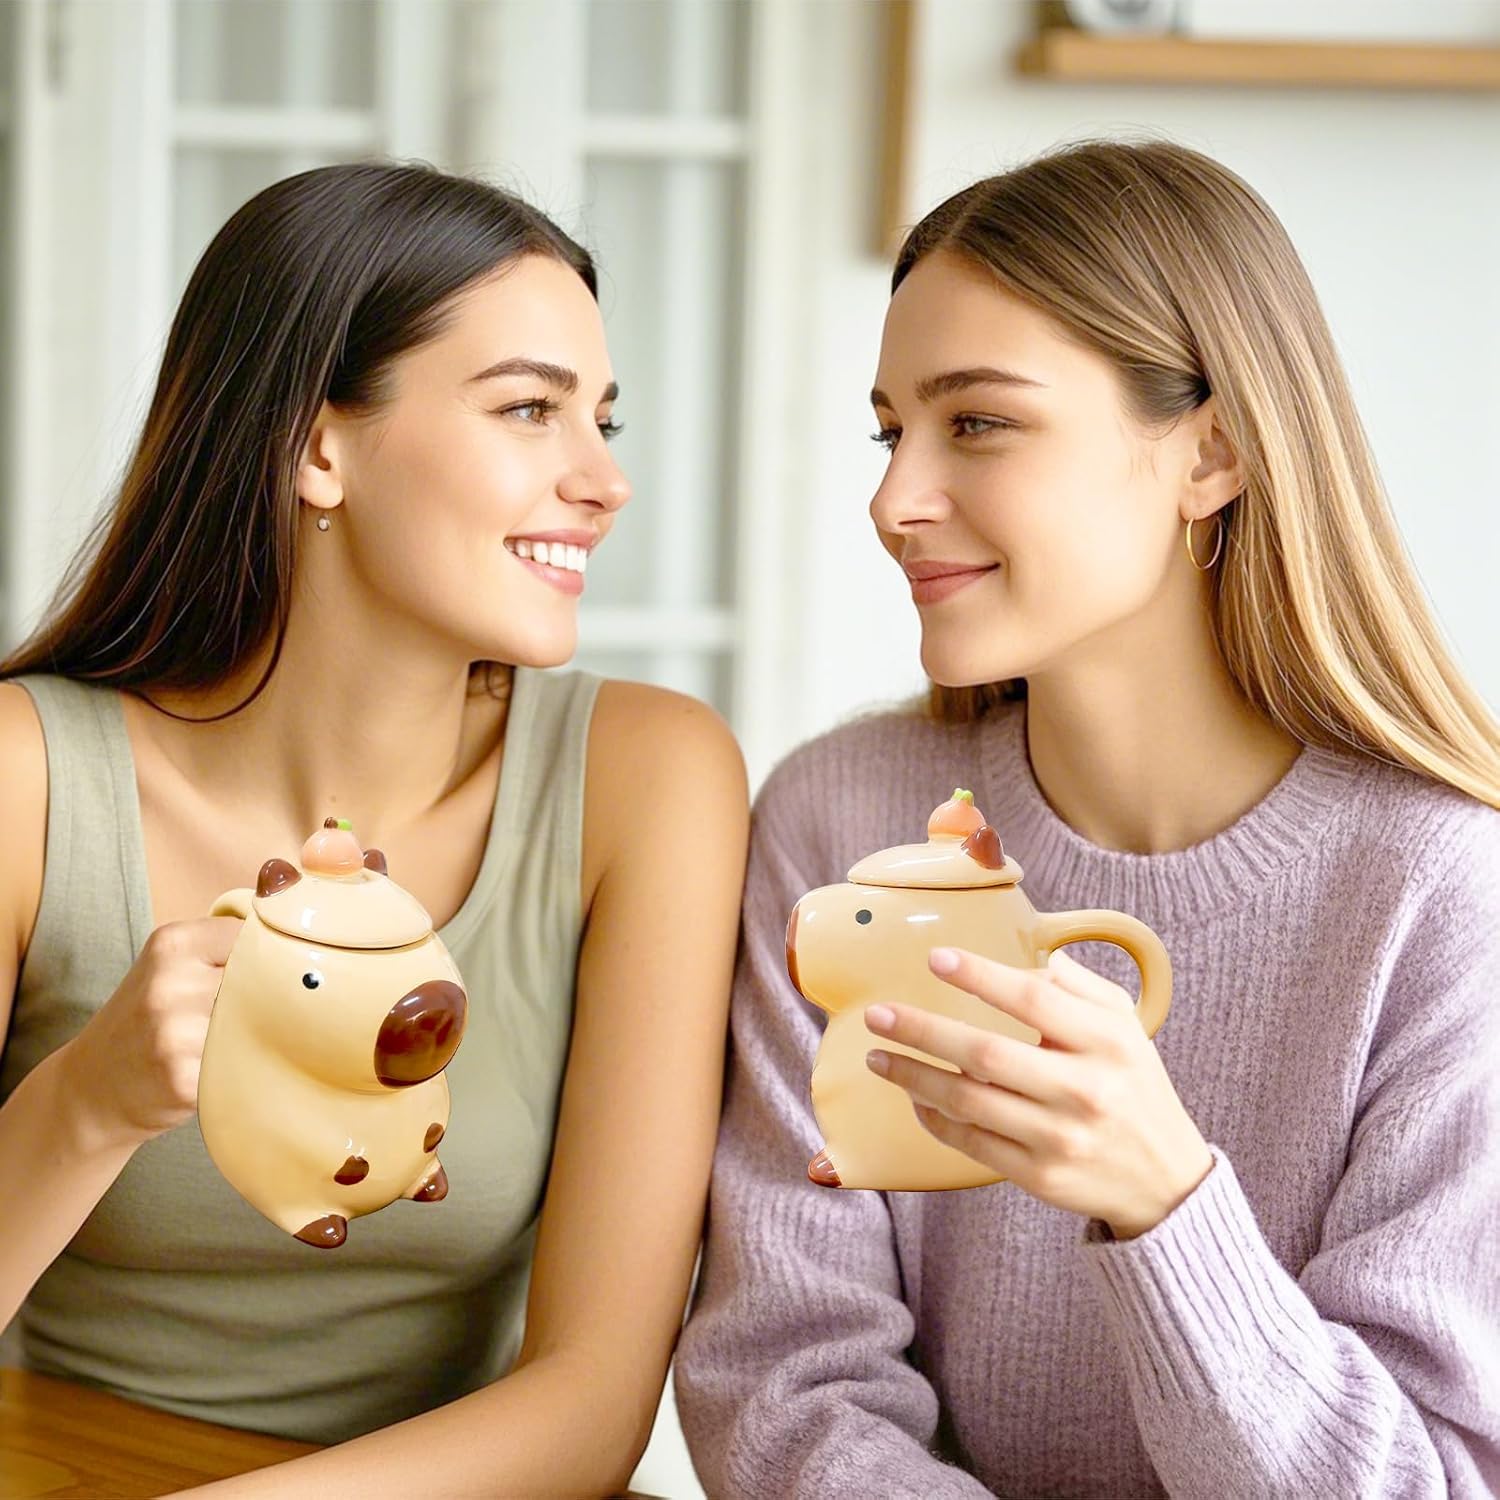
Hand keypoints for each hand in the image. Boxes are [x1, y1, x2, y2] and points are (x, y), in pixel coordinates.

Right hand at [60, 917, 242, 1148]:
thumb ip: (222, 945)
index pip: (253, 935)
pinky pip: (243, 1064)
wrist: (91, 1088)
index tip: (259, 973)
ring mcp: (174, 1033)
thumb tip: (297, 918)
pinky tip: (220, 1068)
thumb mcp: (169, 965)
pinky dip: (242, 1067)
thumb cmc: (145, 1020)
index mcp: (172, 944)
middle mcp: (170, 984)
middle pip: (260, 979)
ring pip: (256, 1022)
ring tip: (230, 1040)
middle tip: (249, 1012)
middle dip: (262, 997)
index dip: (263, 957)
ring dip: (254, 1034)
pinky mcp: (185, 1079)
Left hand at [864, 946, 1212, 1238]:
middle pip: (986, 1054)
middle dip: (922, 1031)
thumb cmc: (1133, 1086)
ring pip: (968, 1103)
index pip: (1034, 1000)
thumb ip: (1080, 986)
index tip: (937, 958)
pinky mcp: (1040, 1177)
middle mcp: (1085, 1090)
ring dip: (913, 1077)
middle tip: (878, 1014)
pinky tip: (913, 1097)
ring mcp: (1060, 1138)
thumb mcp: (1125, 1026)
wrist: (1166, 1180)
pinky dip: (934, 1119)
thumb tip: (1036, 953)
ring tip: (878, 1055)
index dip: (981, 976)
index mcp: (1108, 1042)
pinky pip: (972, 1143)